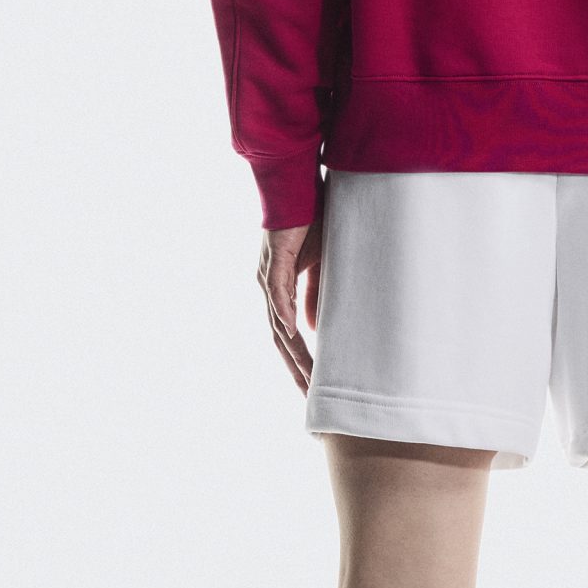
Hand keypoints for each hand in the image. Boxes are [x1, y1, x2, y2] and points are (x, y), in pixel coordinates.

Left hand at [258, 211, 323, 389]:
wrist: (300, 187)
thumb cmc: (310, 224)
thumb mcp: (319, 267)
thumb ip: (314, 297)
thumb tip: (313, 329)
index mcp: (278, 293)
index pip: (286, 338)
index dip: (299, 364)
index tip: (312, 389)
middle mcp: (268, 290)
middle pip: (278, 341)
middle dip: (294, 371)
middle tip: (309, 400)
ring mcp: (267, 277)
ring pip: (277, 324)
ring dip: (292, 353)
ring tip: (307, 378)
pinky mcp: (274, 260)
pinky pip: (278, 292)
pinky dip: (284, 314)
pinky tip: (291, 334)